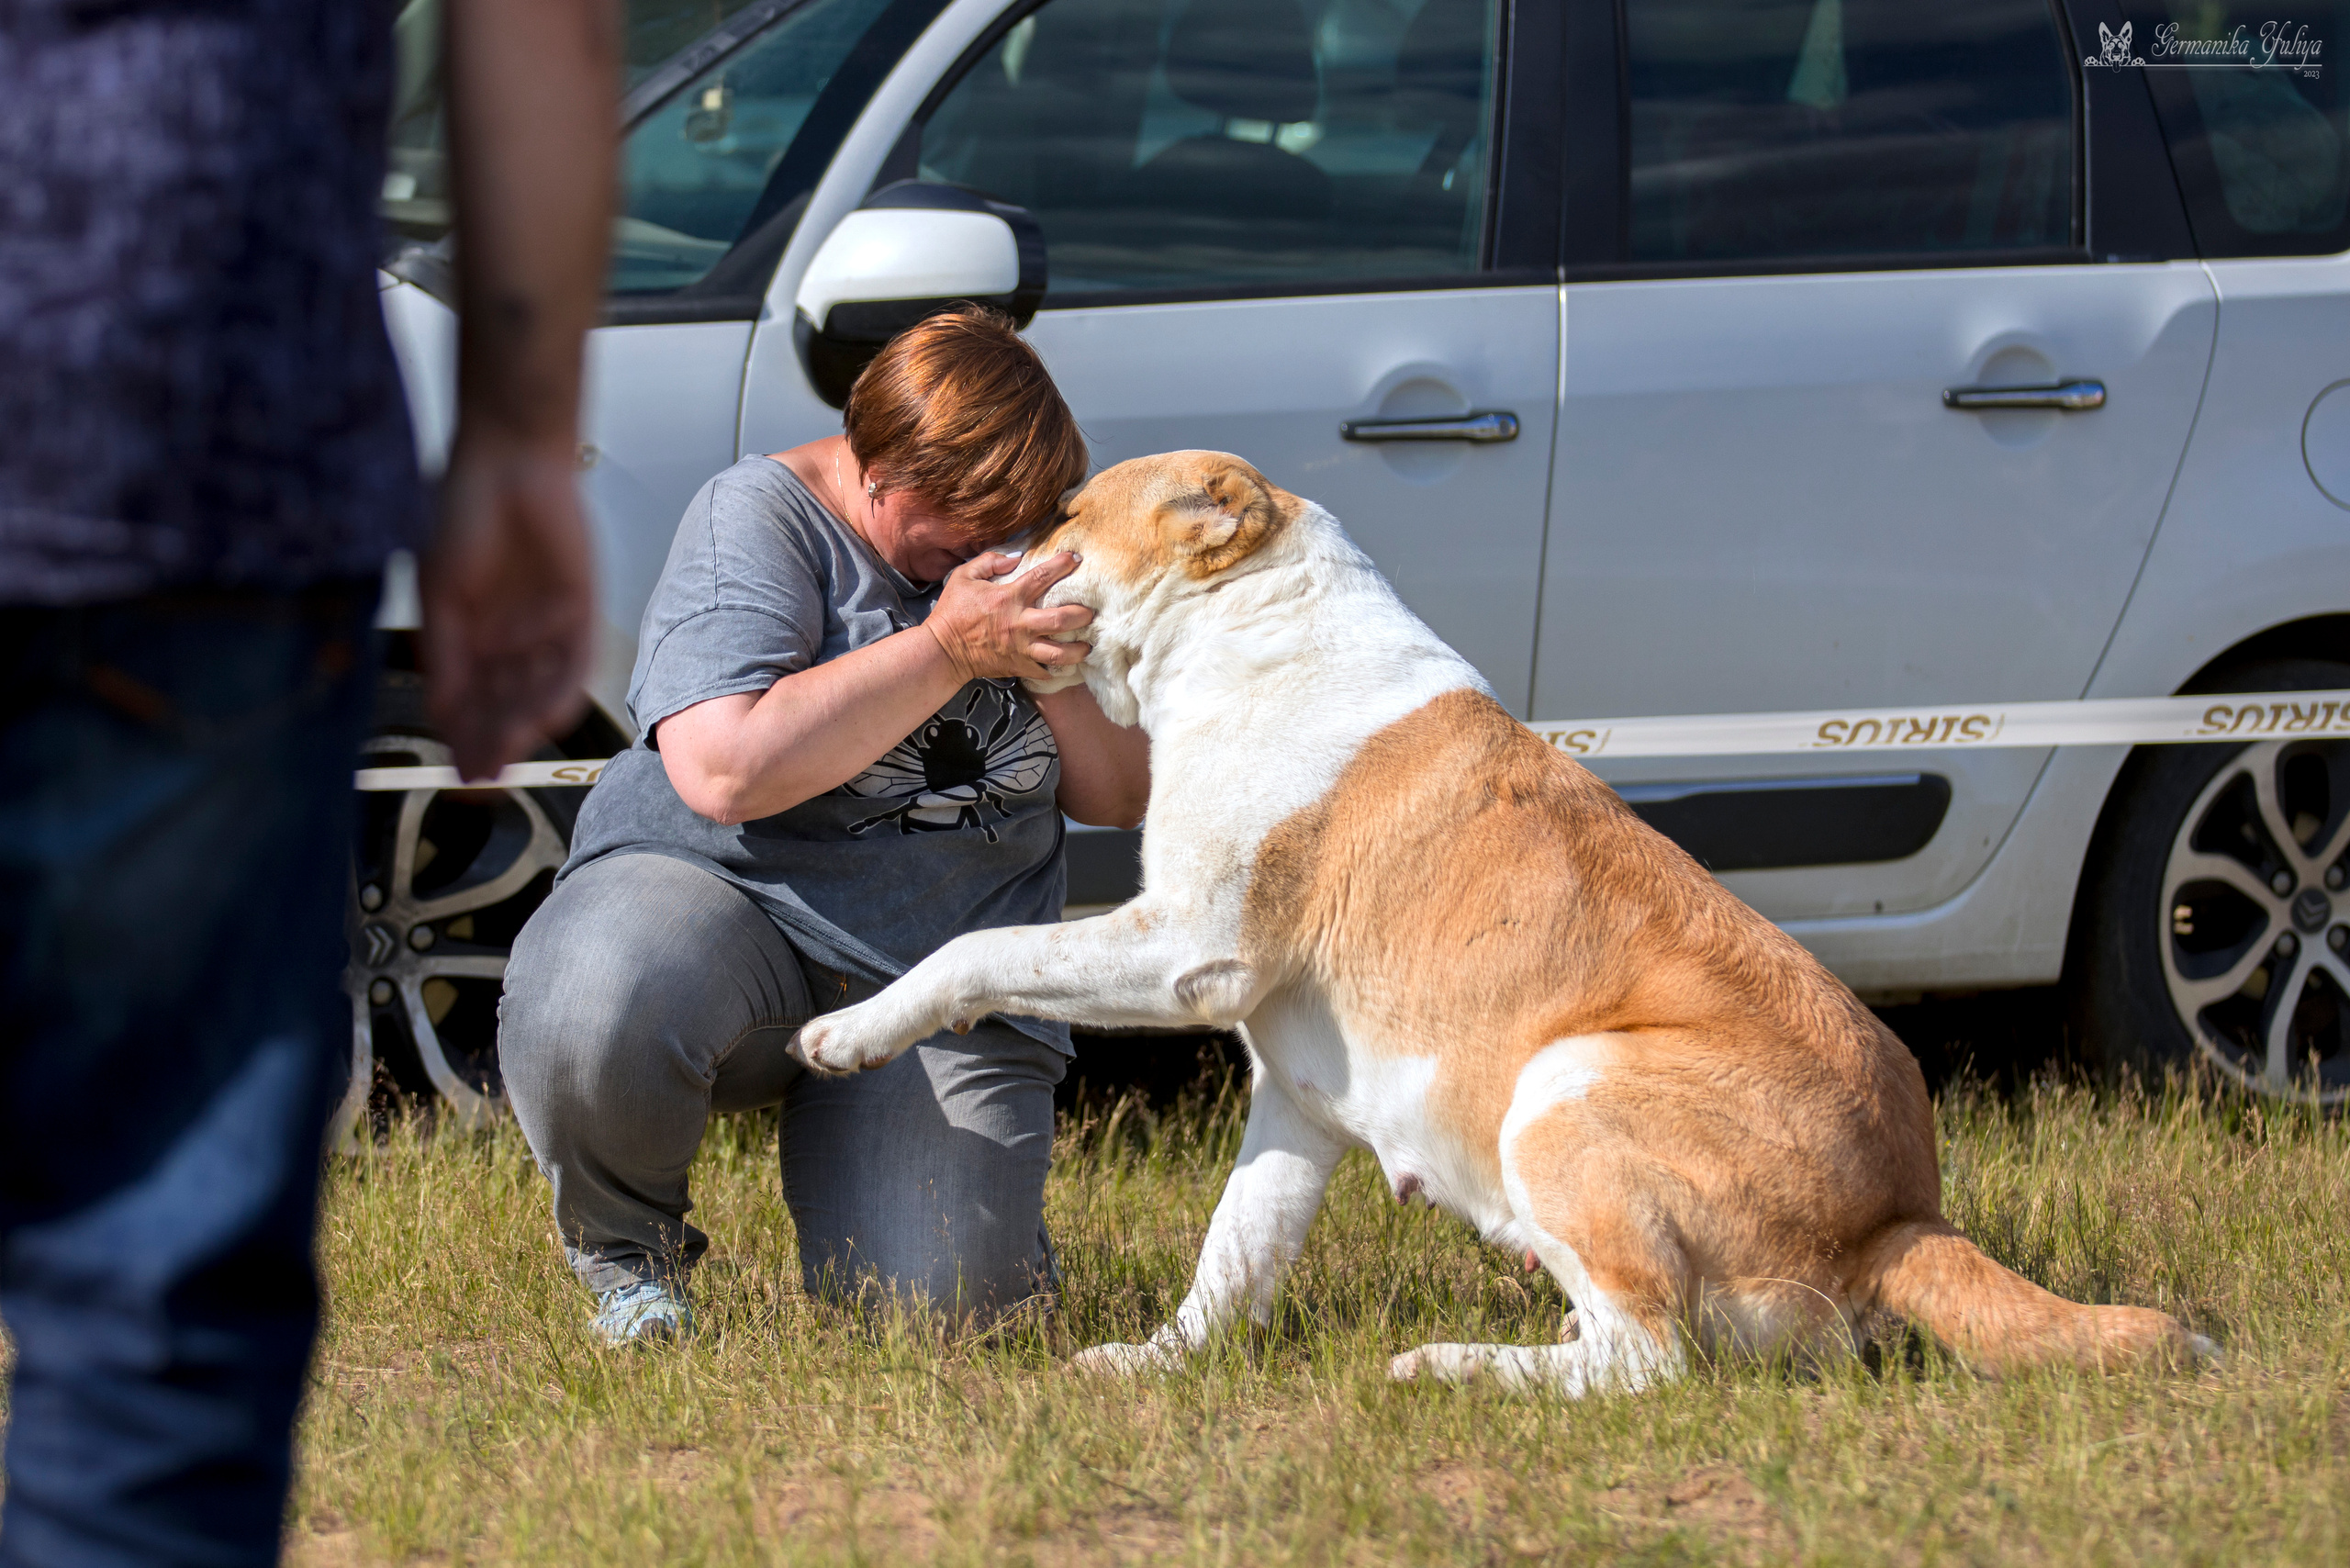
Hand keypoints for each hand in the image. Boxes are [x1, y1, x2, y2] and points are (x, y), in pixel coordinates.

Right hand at [422, 426, 595, 779]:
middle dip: (493, 739)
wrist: (508, 461)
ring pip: (537, 690)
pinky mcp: (582, 610)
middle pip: (504, 703)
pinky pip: (574, 662)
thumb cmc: (463, 514)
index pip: (471, 700)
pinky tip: (546, 718)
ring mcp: (546, 625)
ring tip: (509, 751)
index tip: (459, 772)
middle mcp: (511, 636)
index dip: (465, 737)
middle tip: (484, 774)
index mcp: (473, 633)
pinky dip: (560, 692)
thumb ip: (445, 653)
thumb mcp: (441, 592)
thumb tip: (442, 712)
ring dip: (522, 723)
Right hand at [923, 551, 1092, 682]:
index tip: (1076, 559)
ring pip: (1060, 653)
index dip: (1062, 565)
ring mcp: (1021, 648)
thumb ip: (990, 561)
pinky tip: (1067, 665)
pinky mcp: (1018, 666)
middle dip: (1082, 615)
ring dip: (1078, 650)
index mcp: (1009, 598)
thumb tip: (1016, 556)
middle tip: (1091, 612)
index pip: (1042, 576)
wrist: (942, 650)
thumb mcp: (964, 577)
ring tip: (1087, 646)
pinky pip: (1045, 671)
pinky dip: (1058, 669)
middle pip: (1062, 620)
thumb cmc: (953, 612)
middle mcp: (1020, 624)